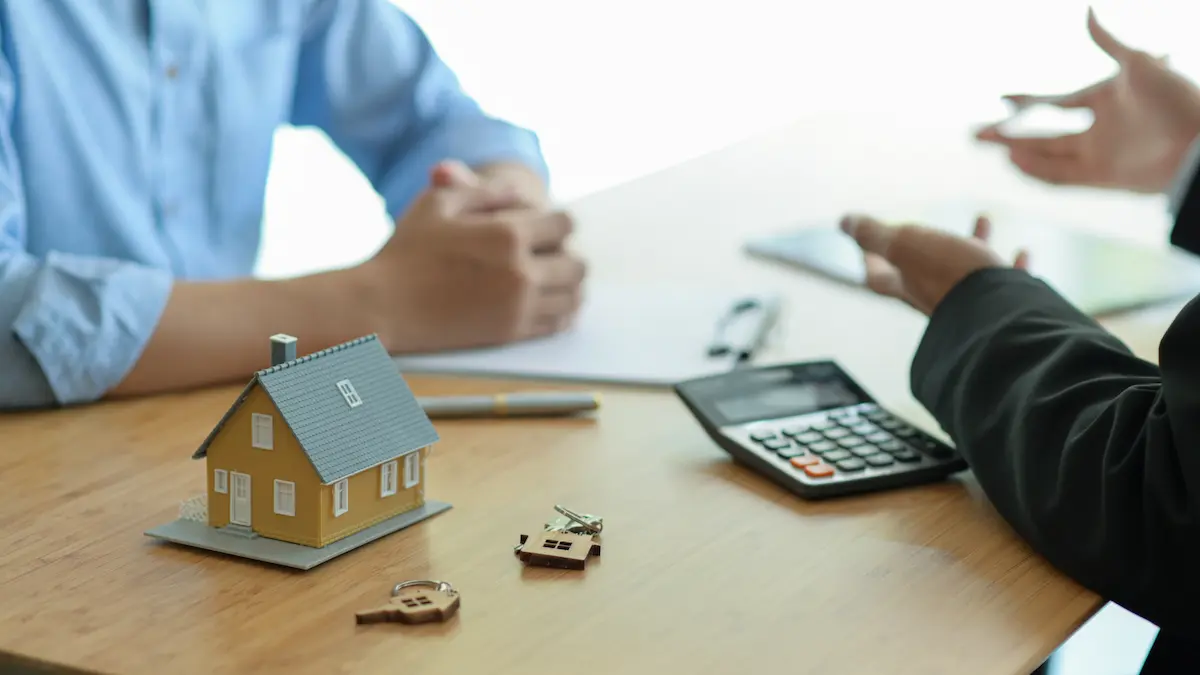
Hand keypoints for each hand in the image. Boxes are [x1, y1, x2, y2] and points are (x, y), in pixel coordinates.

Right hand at [357, 160, 585, 351]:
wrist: (382, 305)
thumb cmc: (406, 251)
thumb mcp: (439, 203)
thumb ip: (482, 191)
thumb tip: (517, 192)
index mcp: (507, 233)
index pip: (565, 224)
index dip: (557, 222)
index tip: (545, 226)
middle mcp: (521, 271)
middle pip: (577, 264)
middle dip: (565, 255)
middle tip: (550, 255)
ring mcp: (519, 306)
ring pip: (574, 297)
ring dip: (568, 286)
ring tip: (553, 280)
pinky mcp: (511, 333)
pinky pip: (558, 323)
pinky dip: (561, 312)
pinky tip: (549, 303)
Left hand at [840, 213, 1028, 315]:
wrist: (999, 311)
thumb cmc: (948, 274)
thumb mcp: (904, 243)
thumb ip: (874, 234)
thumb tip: (844, 222)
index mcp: (906, 283)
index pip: (878, 273)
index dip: (870, 257)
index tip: (867, 245)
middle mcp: (935, 295)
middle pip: (924, 270)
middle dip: (926, 245)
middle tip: (926, 228)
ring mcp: (969, 300)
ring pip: (969, 267)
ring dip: (974, 241)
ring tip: (983, 219)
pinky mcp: (1002, 304)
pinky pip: (1007, 281)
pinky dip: (1013, 265)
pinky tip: (1023, 251)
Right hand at [975, 9, 1199, 193]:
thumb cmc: (1175, 97)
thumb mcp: (1138, 64)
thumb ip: (1108, 41)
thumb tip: (1087, 10)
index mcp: (1104, 101)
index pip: (1056, 103)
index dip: (1028, 101)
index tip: (1001, 97)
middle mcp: (1097, 130)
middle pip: (1043, 135)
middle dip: (1008, 134)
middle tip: (976, 134)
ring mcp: (1098, 155)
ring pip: (1046, 156)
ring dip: (1018, 152)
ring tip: (991, 146)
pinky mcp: (1102, 178)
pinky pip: (1060, 176)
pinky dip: (1036, 170)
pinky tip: (1014, 161)